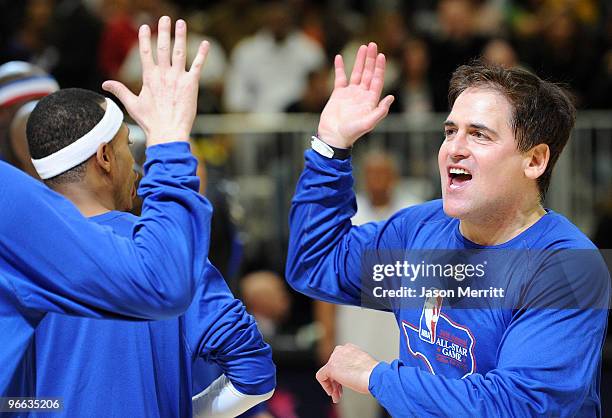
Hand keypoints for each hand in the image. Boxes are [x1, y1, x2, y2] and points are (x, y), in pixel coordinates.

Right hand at [102, 16, 208, 145]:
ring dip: (180, 36)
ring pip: (179, 52)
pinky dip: (202, 54)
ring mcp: (177, 78)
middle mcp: (163, 74)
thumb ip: (120, 91)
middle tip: (165, 18)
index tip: (144, 27)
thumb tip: (104, 84)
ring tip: (181, 23)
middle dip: (163, 31)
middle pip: (163, 48)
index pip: (145, 53)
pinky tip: (205, 43)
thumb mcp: (132, 105)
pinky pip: (197, 66)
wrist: (168, 132)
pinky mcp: (191, 84)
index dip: (144, 39)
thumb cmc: (151, 122)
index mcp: (149, 78)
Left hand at [316, 343, 378, 402]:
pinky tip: (331, 393)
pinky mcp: (330, 367)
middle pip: (333, 367)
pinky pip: (321, 376)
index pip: (340, 361)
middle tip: (340, 394)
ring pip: (327, 373)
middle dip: (336, 382)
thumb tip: (350, 376)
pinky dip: (325, 385)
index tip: (345, 384)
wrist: (375, 375)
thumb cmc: (374, 375)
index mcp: (350, 348)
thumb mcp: (363, 367)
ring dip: (332, 386)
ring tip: (337, 397)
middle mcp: (341, 350)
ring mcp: (335, 357)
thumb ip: (354, 367)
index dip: (341, 374)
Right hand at [317, 42, 393, 148]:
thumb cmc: (351, 132)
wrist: (334, 136)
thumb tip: (391, 97)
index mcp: (370, 100)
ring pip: (356, 73)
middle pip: (368, 73)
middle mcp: (361, 95)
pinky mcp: (338, 94)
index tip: (382, 55)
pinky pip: (340, 78)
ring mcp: (350, 94)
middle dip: (371, 59)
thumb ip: (380, 111)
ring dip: (360, 60)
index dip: (380, 68)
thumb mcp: (368, 123)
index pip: (377, 80)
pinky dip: (340, 67)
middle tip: (373, 45)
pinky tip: (339, 57)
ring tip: (363, 47)